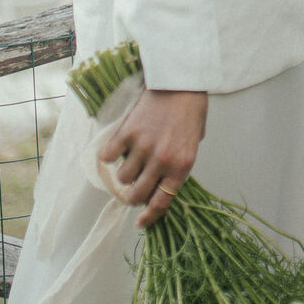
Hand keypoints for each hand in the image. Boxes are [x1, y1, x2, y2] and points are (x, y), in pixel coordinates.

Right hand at [98, 87, 208, 227]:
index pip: (162, 202)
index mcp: (181, 165)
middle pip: (136, 194)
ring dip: (124, 173)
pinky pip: (109, 156)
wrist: (180, 80)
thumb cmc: (191, 109)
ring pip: (121, 178)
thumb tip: (163, 178)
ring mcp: (142, 147)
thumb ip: (179, 161)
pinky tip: (117, 148)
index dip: (149, 217)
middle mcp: (161, 161)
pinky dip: (110, 155)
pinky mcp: (127, 132)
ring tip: (130, 161)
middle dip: (132, 196)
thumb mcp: (194, 141)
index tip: (140, 223)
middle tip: (132, 188)